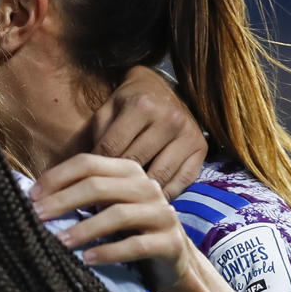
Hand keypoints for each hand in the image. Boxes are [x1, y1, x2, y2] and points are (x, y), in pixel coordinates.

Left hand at [28, 154, 199, 291]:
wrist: (173, 262)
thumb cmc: (130, 232)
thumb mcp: (107, 207)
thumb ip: (82, 196)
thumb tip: (33, 196)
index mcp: (128, 171)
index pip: (87, 163)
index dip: (57, 177)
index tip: (31, 197)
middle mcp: (147, 186)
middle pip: (99, 186)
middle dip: (63, 201)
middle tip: (37, 217)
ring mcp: (162, 213)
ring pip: (117, 214)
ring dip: (84, 228)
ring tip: (59, 241)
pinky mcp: (170, 242)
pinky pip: (136, 245)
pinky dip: (108, 252)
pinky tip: (87, 259)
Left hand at [84, 66, 204, 199]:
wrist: (161, 89)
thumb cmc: (128, 104)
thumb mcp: (107, 110)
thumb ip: (98, 137)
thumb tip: (92, 173)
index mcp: (141, 106)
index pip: (112, 149)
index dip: (97, 169)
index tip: (89, 183)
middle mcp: (169, 119)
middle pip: (136, 164)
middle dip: (117, 183)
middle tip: (105, 199)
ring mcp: (188, 133)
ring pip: (160, 176)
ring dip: (142, 193)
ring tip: (127, 202)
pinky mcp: (201, 147)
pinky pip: (183, 181)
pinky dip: (166, 194)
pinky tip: (152, 199)